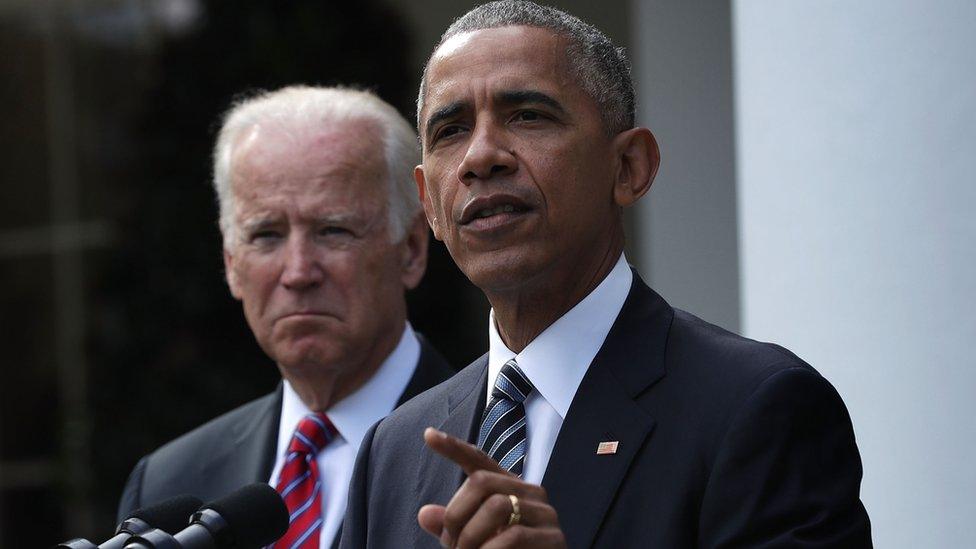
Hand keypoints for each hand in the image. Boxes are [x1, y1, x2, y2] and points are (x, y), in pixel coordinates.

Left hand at [417, 428, 566, 547]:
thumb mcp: (473, 542)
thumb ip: (453, 527)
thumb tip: (424, 514)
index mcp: (509, 489)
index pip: (480, 460)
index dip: (454, 448)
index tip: (429, 435)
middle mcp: (530, 494)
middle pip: (481, 481)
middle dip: (456, 515)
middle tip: (451, 545)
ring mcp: (544, 514)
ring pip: (497, 507)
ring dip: (471, 537)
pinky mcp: (553, 538)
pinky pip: (513, 536)